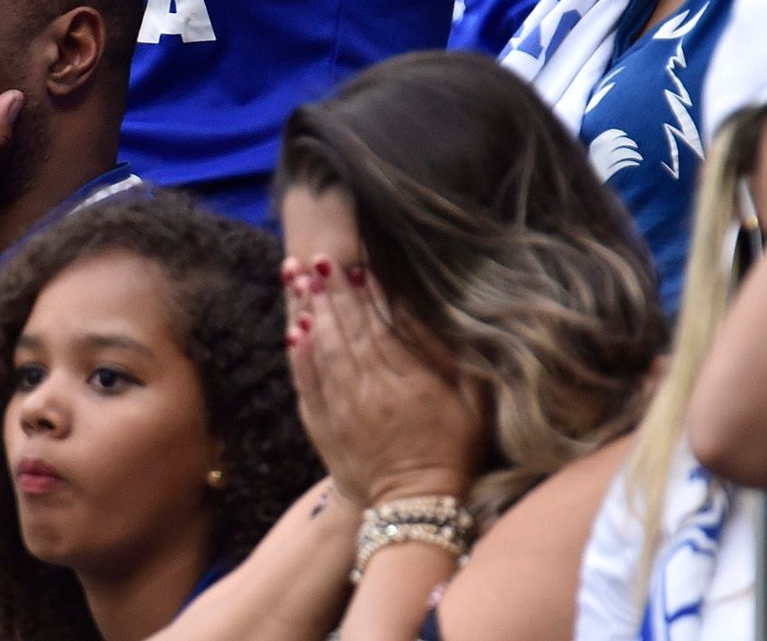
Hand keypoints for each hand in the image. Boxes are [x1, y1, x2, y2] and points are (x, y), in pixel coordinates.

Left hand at [284, 257, 486, 507]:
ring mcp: (342, 408)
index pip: (380, 326)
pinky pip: (308, 382)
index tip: (352, 262)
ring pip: (323, 349)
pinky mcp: (324, 424)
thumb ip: (456, 361)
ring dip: (310, 311)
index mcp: (408, 383)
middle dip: (330, 291)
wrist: (412, 507)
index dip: (364, 293)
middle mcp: (370, 391)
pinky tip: (294, 329)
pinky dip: (300, 354)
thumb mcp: (472, 407)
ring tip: (298, 278)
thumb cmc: (451, 453)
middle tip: (315, 258)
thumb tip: (433, 320)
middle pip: (346, 330)